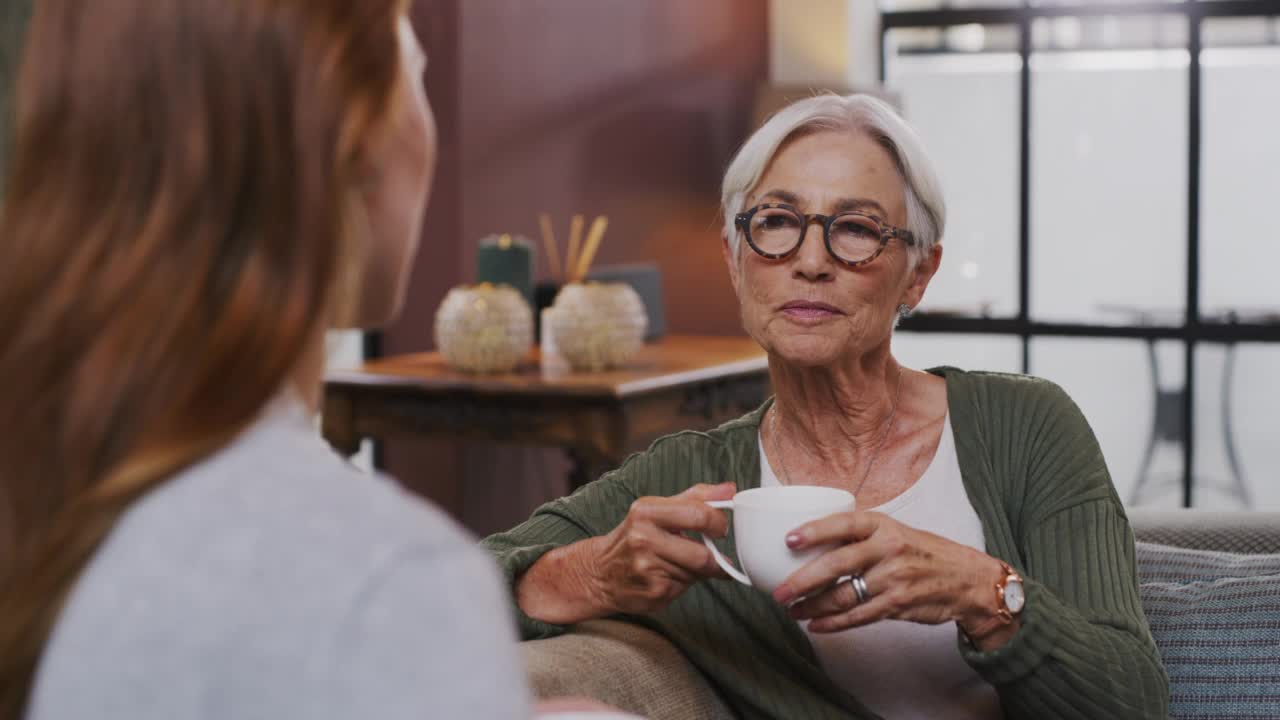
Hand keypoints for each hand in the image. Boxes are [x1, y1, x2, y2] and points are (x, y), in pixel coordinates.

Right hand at [587, 482, 735, 614]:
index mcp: (646, 511)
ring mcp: (647, 568)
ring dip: (697, 571)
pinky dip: (684, 584)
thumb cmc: (634, 537)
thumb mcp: (657, 509)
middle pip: (702, 554)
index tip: (720, 529)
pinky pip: (686, 588)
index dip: (719, 524)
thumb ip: (696, 498)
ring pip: (696, 573)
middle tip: (713, 555)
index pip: (699, 515)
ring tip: (679, 564)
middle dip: (714, 558)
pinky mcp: (653, 592)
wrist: (598, 573)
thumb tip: (729, 489)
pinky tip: (667, 577)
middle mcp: (643, 539)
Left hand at [771, 511, 1013, 643]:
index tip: (788, 539)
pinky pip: (858, 617)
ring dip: (813, 606)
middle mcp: (888, 549)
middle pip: (837, 564)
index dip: (815, 530)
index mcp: (883, 525)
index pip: (844, 524)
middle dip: (803, 581)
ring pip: (844, 596)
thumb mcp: (895, 531)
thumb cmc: (923, 552)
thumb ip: (860, 535)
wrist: (966, 580)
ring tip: (793, 610)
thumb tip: (812, 540)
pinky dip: (833, 623)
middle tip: (779, 592)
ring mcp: (894, 579)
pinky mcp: (898, 605)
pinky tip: (816, 625)